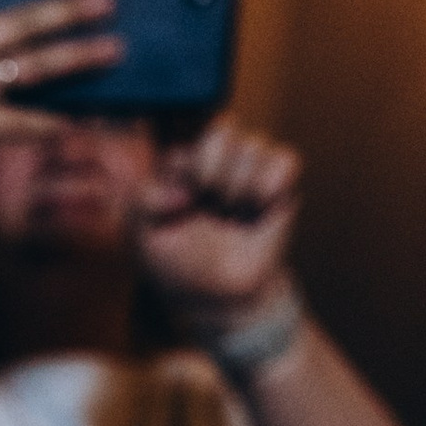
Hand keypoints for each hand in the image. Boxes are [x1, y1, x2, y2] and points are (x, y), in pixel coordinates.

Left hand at [135, 115, 301, 332]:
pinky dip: (270, 186)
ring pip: (254, 144)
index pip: (184, 138)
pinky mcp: (282, 181)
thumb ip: (141, 202)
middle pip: (222, 128)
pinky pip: (284, 159)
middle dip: (212, 170)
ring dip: (239, 188)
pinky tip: (259, 209)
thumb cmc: (180, 265)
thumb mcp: (143, 237)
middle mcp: (217, 159)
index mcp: (180, 166)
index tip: (183, 203)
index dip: (184, 170)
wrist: (221, 296)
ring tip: (233, 215)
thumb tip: (182, 189)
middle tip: (209, 205)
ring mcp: (251, 167)